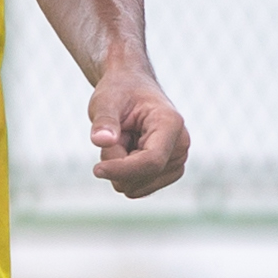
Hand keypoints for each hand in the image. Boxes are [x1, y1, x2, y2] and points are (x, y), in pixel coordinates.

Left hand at [87, 61, 188, 199]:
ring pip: (136, 187)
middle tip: (112, 134)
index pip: (151, 161)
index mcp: (171, 123)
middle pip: (141, 177)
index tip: (96, 169)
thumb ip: (104, 121)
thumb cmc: (119, 91)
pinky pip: (137, 189)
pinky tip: (128, 150)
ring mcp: (178, 161)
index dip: (122, 170)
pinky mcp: (169, 173)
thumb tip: (102, 141)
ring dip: (119, 168)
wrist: (131, 88)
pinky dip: (124, 174)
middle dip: (116, 163)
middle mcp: (181, 145)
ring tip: (123, 139)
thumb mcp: (105, 100)